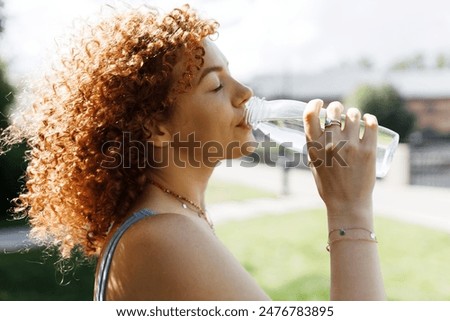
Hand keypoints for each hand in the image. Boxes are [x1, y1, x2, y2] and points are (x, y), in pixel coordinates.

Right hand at [303, 99, 377, 227]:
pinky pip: (370, 124)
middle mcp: (331, 144)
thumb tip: (321, 130)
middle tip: (339, 111)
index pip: (310, 115)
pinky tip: (368, 121)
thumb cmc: (329, 186)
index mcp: (314, 147)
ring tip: (354, 118)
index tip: (319, 103)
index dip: (314, 104)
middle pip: (334, 110)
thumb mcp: (314, 165)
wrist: (347, 203)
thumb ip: (316, 147)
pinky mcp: (368, 150)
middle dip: (337, 107)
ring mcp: (351, 146)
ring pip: (353, 114)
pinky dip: (369, 119)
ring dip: (353, 113)